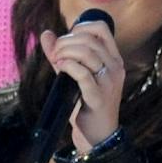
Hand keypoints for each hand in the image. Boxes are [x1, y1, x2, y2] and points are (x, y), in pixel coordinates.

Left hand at [38, 17, 126, 150]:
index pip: (101, 28)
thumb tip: (46, 34)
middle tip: (54, 53)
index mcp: (113, 59)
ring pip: (87, 53)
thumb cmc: (86, 104)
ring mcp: (109, 82)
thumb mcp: (74, 74)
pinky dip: (68, 66)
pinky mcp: (99, 97)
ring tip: (56, 61)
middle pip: (89, 39)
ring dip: (65, 53)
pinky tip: (60, 68)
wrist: (97, 135)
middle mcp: (115, 67)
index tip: (66, 40)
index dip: (80, 27)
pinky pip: (82, 73)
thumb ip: (61, 54)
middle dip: (66, 42)